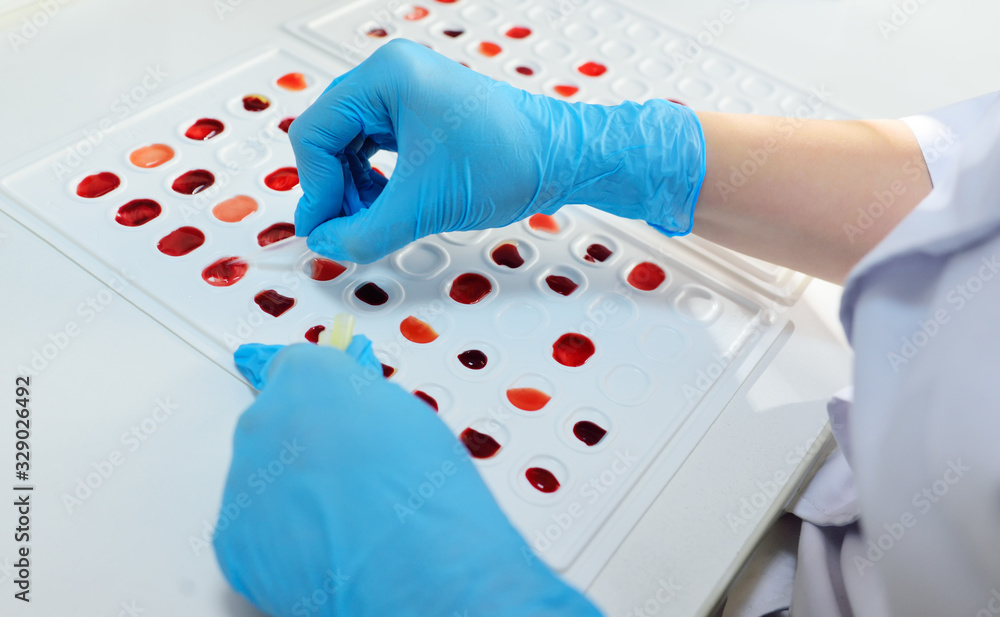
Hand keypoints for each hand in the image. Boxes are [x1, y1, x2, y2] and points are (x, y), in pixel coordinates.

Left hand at [214, 341, 601, 615]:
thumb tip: (354, 411)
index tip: (305, 392)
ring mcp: (244, 480)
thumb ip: (362, 404)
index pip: (291, 366)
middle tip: (346, 474)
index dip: (308, 388)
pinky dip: (280, 539)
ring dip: (292, 494)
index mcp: (307, 380)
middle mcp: (265, 422)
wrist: (416, 564)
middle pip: (273, 425)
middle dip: (302, 445)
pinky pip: (251, 529)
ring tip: (345, 517)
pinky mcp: (233, 536)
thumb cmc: (423, 492)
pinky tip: (324, 545)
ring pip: (261, 480)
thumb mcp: (408, 418)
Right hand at [289, 39, 704, 262]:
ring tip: (373, 220)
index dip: (316, 188)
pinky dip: (377, 182)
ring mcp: (408, 93)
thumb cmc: (513, 158)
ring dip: (355, 189)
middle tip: (345, 230)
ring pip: (352, 146)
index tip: (325, 228)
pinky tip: (390, 206)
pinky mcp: (423, 114)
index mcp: (387, 77)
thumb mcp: (424, 205)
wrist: (564, 159)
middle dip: (336, 190)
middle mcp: (393, 77)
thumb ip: (365, 233)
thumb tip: (327, 246)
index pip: (316, 133)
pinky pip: (378, 149)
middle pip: (330, 138)